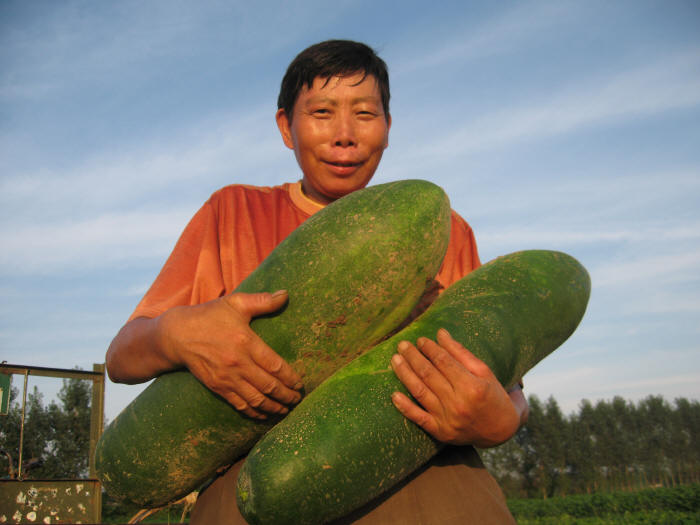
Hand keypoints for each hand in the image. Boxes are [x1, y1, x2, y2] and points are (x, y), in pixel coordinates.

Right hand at [158, 290, 302, 418]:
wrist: (177, 335)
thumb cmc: (209, 316)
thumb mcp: (236, 303)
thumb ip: (263, 301)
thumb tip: (286, 294)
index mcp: (246, 342)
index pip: (275, 366)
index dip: (291, 378)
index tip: (301, 384)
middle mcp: (238, 363)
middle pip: (269, 386)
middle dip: (287, 396)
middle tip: (298, 400)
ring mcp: (227, 378)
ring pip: (256, 399)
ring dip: (274, 407)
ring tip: (286, 409)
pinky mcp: (217, 387)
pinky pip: (239, 405)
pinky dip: (254, 412)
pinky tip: (264, 414)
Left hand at [390, 328, 520, 446]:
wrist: (500, 430)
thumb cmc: (493, 395)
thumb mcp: (483, 372)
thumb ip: (460, 353)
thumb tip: (440, 333)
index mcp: (472, 386)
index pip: (443, 362)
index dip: (429, 349)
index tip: (420, 340)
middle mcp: (458, 403)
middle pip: (429, 374)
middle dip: (413, 357)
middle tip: (402, 345)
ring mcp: (448, 420)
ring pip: (420, 392)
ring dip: (404, 374)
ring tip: (395, 360)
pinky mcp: (440, 432)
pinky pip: (418, 418)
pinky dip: (405, 407)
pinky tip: (393, 395)